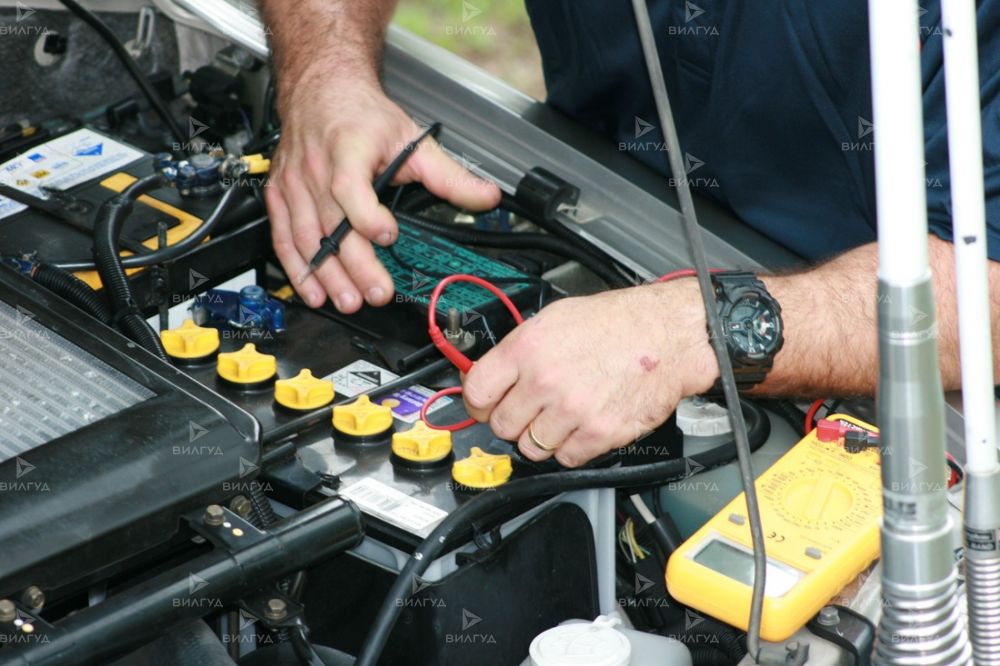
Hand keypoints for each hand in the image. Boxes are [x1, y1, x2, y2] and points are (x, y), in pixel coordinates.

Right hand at [265, 73, 500, 311]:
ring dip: (327, 274)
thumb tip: (486, 197)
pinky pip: (283, 236)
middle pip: (332, 223)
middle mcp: (317, 169)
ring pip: (307, 237)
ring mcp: (296, 184)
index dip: (366, 215)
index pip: (350, 187)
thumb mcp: (410, 138)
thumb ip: (449, 174)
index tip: (387, 235)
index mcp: (349, 149)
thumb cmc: (361, 115)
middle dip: (354, 264)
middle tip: (376, 292)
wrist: (320, 91)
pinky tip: (313, 290)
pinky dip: (296, 267)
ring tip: (349, 300)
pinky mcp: (281, 196)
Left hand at [462, 281, 719, 466]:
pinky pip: (564, 458)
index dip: (480, 402)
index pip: (477, 393)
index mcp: (528, 348)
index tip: (487, 405)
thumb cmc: (619, 323)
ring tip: (560, 416)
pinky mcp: (599, 433)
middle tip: (530, 410)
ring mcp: (572, 410)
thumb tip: (494, 374)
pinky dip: (570, 448)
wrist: (668, 336)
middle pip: (501, 426)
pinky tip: (581, 425)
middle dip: (513, 420)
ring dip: (541, 437)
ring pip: (530, 447)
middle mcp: (546, 380)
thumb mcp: (556, 319)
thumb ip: (520, 349)